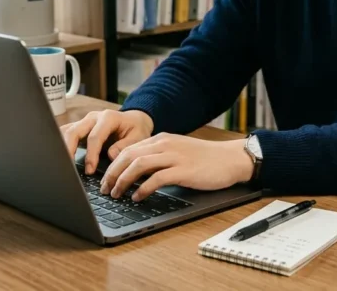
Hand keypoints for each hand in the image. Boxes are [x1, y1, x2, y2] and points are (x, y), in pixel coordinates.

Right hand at [60, 109, 153, 174]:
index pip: (94, 136)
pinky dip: (60, 144)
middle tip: (68, 168)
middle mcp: (93, 117)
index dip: (90, 155)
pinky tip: (59, 157)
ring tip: (61, 165)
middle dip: (69, 150)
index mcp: (108, 117)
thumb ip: (125, 145)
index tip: (89, 170)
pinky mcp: (80, 127)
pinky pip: (66, 133)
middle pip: (74, 131)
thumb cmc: (136, 129)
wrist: (134, 120)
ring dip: (61, 147)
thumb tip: (111, 156)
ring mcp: (84, 121)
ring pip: (66, 131)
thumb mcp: (138, 136)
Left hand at [100, 134, 253, 200]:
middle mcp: (165, 144)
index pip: (128, 149)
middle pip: (128, 156)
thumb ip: (159, 157)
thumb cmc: (206, 159)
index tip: (105, 179)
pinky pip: (156, 178)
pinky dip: (143, 188)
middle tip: (105, 189)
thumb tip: (136, 173)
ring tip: (116, 194)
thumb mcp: (178, 151)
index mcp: (161, 139)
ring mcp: (174, 156)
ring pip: (138, 165)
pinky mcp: (183, 170)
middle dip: (112, 173)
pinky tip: (138, 197)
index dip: (112, 165)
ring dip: (123, 181)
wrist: (231, 158)